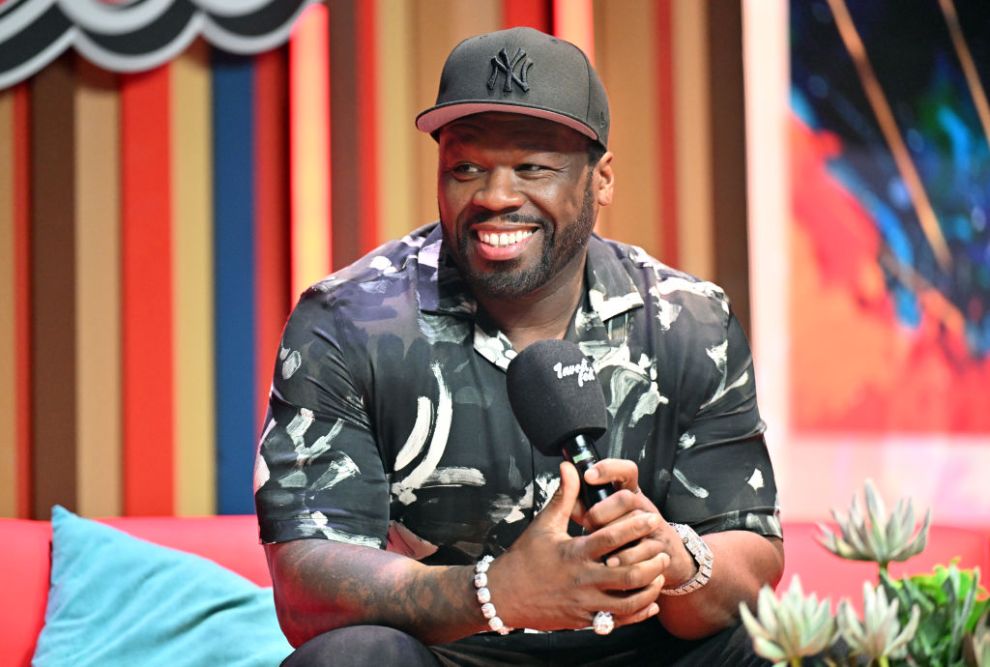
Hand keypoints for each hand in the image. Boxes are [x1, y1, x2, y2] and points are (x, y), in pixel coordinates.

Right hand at [488, 461, 667, 630]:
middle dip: (651, 560)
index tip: (649, 516)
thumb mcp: (544, 525)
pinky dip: (639, 612)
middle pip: (629, 573)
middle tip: (662, 546)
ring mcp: (585, 603)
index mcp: (574, 553)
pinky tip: (651, 602)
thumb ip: (563, 496)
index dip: (634, 525)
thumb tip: (570, 467)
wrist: (503, 596)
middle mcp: (583, 579)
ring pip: (629, 601)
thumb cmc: (524, 559)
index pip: (611, 537)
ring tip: (660, 572)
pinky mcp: (586, 620)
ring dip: (650, 587)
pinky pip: (619, 621)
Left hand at [578, 459, 697, 589]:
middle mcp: (642, 506)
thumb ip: (585, 505)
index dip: (608, 469)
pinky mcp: (660, 547)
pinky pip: (645, 549)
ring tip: (598, 545)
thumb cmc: (627, 537)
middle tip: (589, 523)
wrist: (664, 560)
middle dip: (604, 510)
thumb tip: (566, 497)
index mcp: (628, 494)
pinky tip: (611, 562)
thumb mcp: (606, 518)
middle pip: (626, 497)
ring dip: (614, 534)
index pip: (625, 471)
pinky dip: (626, 557)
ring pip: (637, 521)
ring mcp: (653, 526)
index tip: (588, 475)